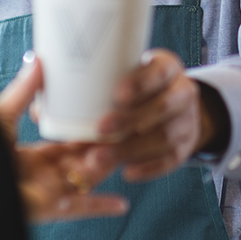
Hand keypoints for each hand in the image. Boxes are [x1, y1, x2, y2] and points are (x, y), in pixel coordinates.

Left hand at [0, 55, 128, 221]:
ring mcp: (50, 193)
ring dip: (106, 164)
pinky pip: (81, 209)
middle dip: (103, 145)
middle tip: (120, 127)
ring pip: (88, 178)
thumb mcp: (2, 116)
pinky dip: (101, 207)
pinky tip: (122, 204)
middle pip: (83, 159)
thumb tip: (37, 59)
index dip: (87, 129)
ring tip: (121, 147)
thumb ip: (22, 91)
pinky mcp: (51, 208)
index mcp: (33, 156)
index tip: (105, 112)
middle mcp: (44, 176)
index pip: (68, 142)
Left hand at [94, 49, 228, 181]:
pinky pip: (171, 160)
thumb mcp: (129, 75)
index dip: (141, 84)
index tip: (118, 95)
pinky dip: (148, 167)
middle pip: (163, 106)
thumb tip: (53, 112)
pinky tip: (127, 171)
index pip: (160, 72)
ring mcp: (188, 120)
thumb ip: (102, 88)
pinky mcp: (186, 146)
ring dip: (132, 148)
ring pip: (165, 136)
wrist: (176, 105)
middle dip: (130, 119)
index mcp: (169, 68)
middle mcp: (183, 92)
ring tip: (101, 157)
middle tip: (100, 129)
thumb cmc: (139, 87)